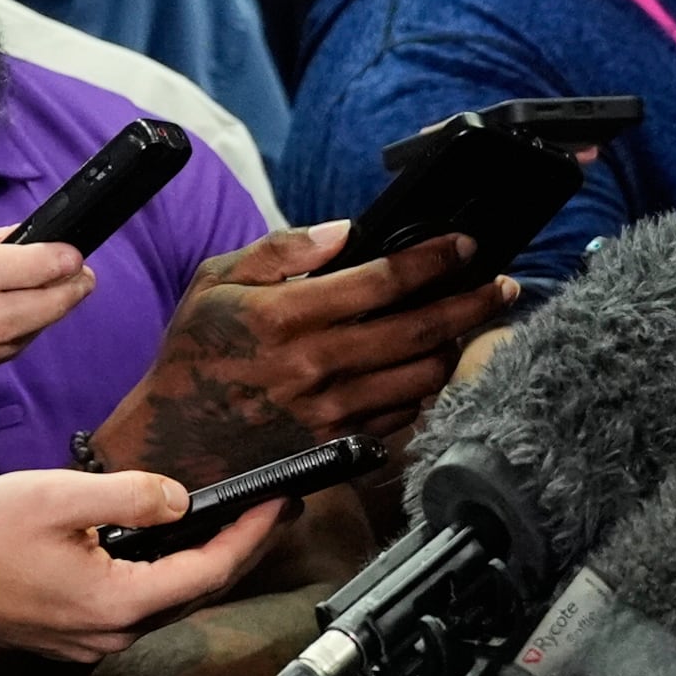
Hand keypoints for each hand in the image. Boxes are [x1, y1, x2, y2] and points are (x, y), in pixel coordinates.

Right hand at [0, 209, 93, 388]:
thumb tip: (24, 240)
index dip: (42, 264)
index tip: (73, 253)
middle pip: (9, 318)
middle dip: (60, 298)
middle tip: (83, 278)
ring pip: (3, 345)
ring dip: (42, 320)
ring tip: (59, 293)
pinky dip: (11, 340)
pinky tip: (22, 318)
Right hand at [0, 430, 284, 661]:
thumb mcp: (63, 497)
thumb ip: (133, 495)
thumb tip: (181, 499)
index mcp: (123, 601)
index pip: (214, 568)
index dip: (254, 533)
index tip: (282, 504)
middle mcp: (117, 632)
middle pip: (200, 589)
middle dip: (242, 547)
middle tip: (274, 511)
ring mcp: (94, 639)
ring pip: (170, 600)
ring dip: (205, 562)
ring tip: (235, 524)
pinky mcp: (74, 635)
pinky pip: (139, 605)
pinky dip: (166, 574)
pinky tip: (171, 548)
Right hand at [88, 222, 515, 484]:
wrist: (173, 439)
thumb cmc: (197, 354)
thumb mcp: (216, 283)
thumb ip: (281, 250)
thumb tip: (345, 231)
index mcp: (284, 317)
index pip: (383, 281)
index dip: (435, 260)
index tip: (467, 245)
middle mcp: (314, 365)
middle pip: (420, 329)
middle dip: (472, 302)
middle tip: (502, 286)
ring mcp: (331, 410)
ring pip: (423, 374)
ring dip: (456, 345)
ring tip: (469, 322)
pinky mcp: (339, 444)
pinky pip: (405, 411)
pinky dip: (427, 385)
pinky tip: (432, 364)